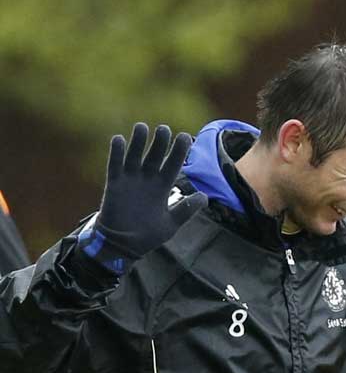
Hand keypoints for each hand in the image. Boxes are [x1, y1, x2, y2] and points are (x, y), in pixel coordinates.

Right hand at [77, 123, 205, 273]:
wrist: (122, 245)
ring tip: (142, 127)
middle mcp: (147, 180)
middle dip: (160, 142)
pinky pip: (115, 165)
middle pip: (155, 156)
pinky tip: (119, 139)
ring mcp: (130, 180)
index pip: (173, 165)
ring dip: (138, 142)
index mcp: (162, 187)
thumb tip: (204, 196)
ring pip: (135, 156)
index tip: (186, 137)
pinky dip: (116, 153)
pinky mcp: (114, 184)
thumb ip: (186, 209)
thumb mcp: (171, 224)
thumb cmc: (147, 235)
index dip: (179, 152)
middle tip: (164, 129)